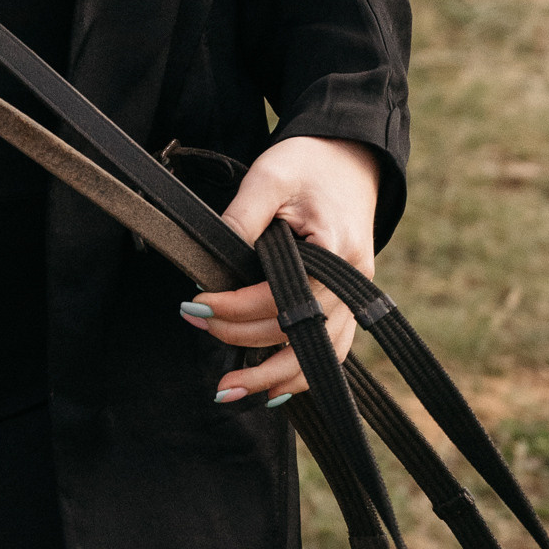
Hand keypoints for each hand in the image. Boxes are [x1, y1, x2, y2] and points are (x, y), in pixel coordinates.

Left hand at [181, 136, 381, 405]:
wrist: (348, 157)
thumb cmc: (307, 164)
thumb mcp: (270, 176)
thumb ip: (242, 215)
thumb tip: (214, 253)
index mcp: (335, 250)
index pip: (279, 296)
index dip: (234, 307)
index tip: (195, 304)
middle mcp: (351, 281)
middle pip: (295, 331)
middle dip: (239, 336)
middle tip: (194, 323)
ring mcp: (354, 295)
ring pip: (320, 354)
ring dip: (274, 377)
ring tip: (227, 391)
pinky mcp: (347, 301)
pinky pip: (330, 349)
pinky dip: (302, 372)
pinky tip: (270, 391)